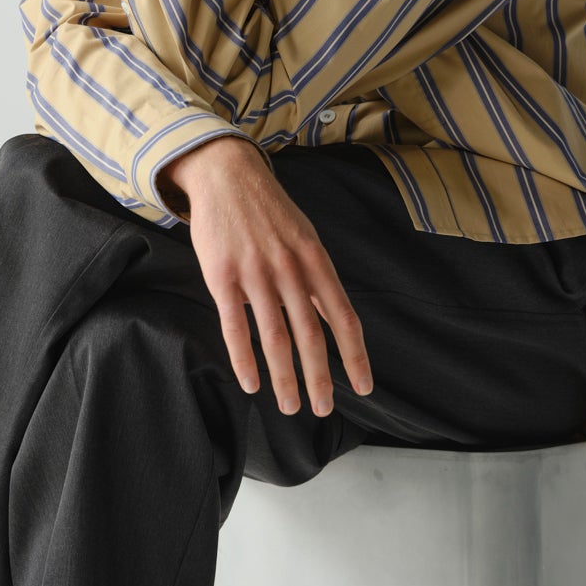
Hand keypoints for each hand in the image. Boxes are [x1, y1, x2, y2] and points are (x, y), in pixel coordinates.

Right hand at [169, 138, 374, 415]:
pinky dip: (244, 360)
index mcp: (316, 261)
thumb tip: (335, 319)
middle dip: (319, 378)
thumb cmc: (270, 211)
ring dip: (284, 378)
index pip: (343, 317)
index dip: (355, 356)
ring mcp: (255, 273)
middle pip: (310, 335)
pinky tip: (251, 384)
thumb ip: (317, 279)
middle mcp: (290, 269)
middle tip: (324, 410)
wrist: (228, 175)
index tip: (363, 387)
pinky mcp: (222, 276)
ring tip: (289, 406)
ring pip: (275, 337)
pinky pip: (235, 327)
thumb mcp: (305, 237)